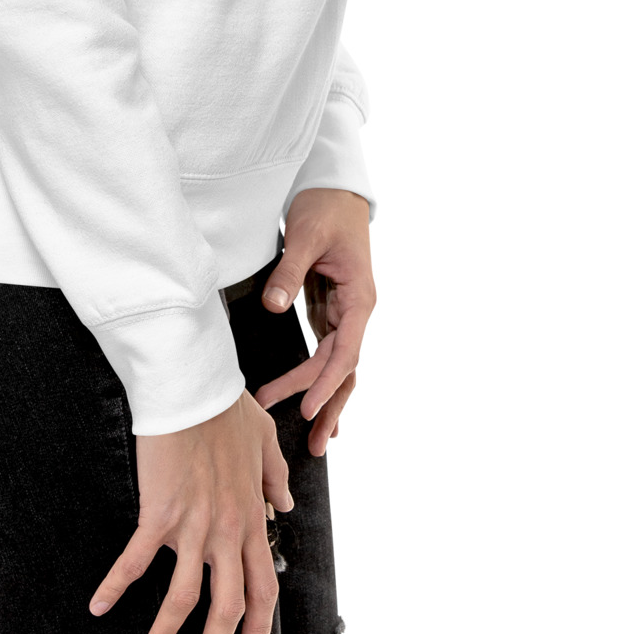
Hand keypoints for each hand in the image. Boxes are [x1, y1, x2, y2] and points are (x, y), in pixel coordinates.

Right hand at [89, 389, 292, 633]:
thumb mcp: (264, 441)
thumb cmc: (225, 406)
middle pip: (227, 605)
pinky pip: (135, 561)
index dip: (259, 623)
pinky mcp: (159, 513)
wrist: (192, 385)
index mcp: (251, 516)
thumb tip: (283, 505)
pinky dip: (116, 586)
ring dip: (166, 632)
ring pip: (184, 597)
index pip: (262, 585)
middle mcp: (227, 530)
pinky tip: (99, 605)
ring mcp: (193, 525)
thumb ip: (275, 478)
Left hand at [252, 187, 374, 456]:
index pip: (345, 352)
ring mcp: (346, 313)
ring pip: (339, 366)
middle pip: (345, 369)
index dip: (326, 382)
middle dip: (329, 406)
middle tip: (312, 445)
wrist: (335, 188)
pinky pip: (327, 352)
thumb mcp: (306, 236)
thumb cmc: (326, 208)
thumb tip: (272, 306)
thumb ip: (290, 272)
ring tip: (315, 440)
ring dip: (327, 400)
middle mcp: (358, 312)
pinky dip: (320, 379)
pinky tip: (312, 404)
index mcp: (360, 298)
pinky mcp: (330, 309)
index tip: (306, 407)